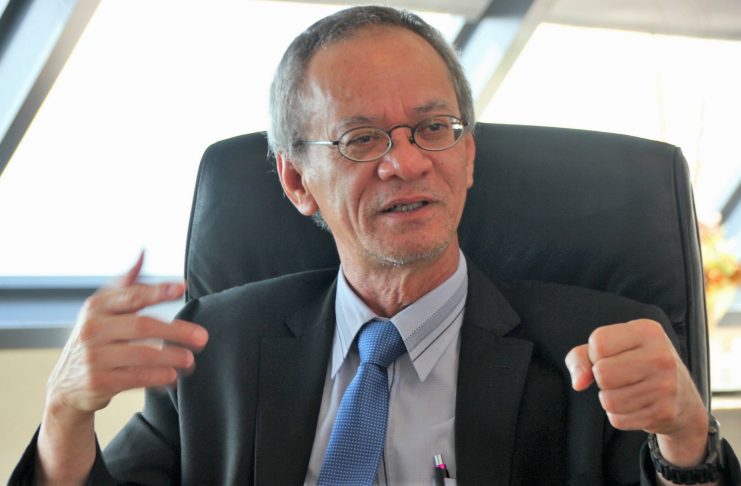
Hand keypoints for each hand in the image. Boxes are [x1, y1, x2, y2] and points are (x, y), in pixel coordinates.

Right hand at [46, 252, 208, 416]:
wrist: (67, 385)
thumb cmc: (95, 339)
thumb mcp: (103, 309)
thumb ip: (126, 284)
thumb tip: (142, 252)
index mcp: (96, 306)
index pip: (132, 295)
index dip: (158, 291)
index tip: (182, 287)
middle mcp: (92, 329)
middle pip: (143, 326)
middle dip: (177, 331)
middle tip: (202, 337)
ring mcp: (94, 357)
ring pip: (143, 354)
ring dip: (173, 357)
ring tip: (190, 359)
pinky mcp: (98, 382)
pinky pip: (136, 377)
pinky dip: (158, 377)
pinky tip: (172, 376)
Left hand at [565, 319, 708, 467]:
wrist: (683, 400)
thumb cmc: (637, 366)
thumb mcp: (612, 348)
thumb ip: (582, 357)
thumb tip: (578, 383)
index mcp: (647, 331)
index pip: (598, 342)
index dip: (595, 354)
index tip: (611, 356)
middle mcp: (661, 356)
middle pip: (601, 373)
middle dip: (602, 378)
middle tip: (620, 376)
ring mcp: (666, 385)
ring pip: (608, 400)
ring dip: (610, 399)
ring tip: (629, 391)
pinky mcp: (664, 412)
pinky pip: (618, 419)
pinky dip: (620, 416)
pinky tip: (637, 406)